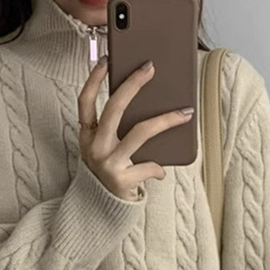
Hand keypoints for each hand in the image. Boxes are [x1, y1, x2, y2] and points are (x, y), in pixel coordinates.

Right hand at [77, 56, 194, 201]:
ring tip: (185, 113)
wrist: (101, 209)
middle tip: (150, 68)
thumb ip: (118, 130)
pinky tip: (161, 172)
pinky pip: (149, 165)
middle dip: (133, 84)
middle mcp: (94, 146)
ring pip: (140, 132)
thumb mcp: (106, 149)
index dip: (94, 79)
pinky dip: (158, 168)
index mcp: (88, 135)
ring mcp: (107, 162)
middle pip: (114, 107)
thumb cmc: (110, 172)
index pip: (85, 101)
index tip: (107, 59)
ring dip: (166, 120)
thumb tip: (150, 104)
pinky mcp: (121, 179)